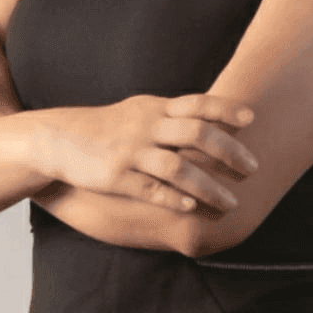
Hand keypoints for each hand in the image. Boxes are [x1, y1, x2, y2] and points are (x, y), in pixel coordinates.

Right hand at [34, 93, 257, 213]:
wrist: (59, 138)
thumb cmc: (109, 126)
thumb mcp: (141, 110)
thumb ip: (173, 114)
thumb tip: (215, 117)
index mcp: (155, 108)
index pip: (197, 103)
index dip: (225, 108)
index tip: (252, 118)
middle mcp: (146, 126)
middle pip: (195, 133)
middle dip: (229, 151)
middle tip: (252, 168)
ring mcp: (131, 152)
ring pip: (178, 166)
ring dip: (208, 186)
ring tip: (231, 202)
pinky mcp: (116, 177)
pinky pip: (150, 189)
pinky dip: (173, 198)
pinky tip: (192, 208)